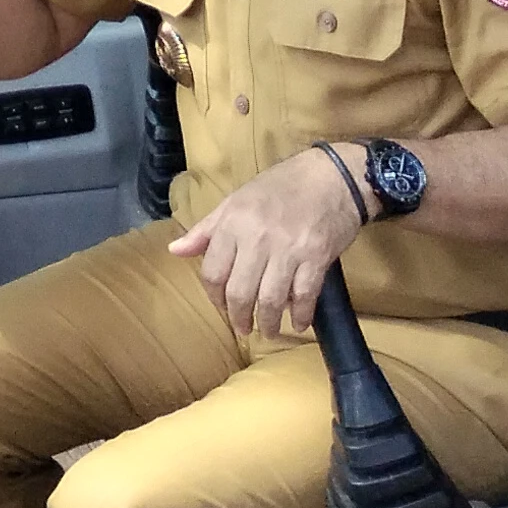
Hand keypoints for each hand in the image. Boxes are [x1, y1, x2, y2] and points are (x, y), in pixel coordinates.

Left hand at [170, 146, 368, 338]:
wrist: (333, 176)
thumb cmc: (281, 186)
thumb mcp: (236, 200)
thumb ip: (206, 230)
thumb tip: (175, 251)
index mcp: (233, 223)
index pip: (213, 272)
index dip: (214, 297)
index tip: (222, 307)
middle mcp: (257, 238)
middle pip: (240, 292)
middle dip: (239, 317)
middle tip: (243, 328)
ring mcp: (288, 249)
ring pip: (270, 299)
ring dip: (268, 322)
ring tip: (269, 331)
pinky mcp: (317, 257)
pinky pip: (304, 295)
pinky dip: (301, 315)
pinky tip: (298, 324)